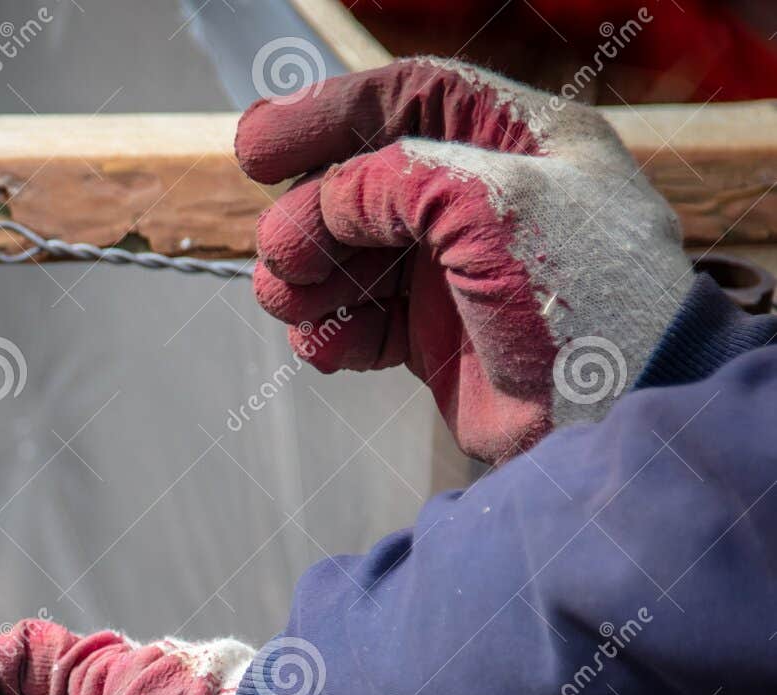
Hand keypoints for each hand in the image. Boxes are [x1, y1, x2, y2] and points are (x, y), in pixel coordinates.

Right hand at [236, 58, 692, 462]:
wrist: (615, 419)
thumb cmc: (590, 302)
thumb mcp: (495, 207)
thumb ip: (397, 183)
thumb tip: (316, 202)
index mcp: (516, 139)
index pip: (405, 99)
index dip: (324, 115)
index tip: (256, 149)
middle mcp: (481, 196)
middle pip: (361, 181)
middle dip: (308, 216)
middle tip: (281, 255)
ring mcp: (454, 270)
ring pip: (348, 255)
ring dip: (307, 277)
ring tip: (292, 303)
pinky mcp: (435, 337)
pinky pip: (358, 321)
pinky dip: (329, 331)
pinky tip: (324, 345)